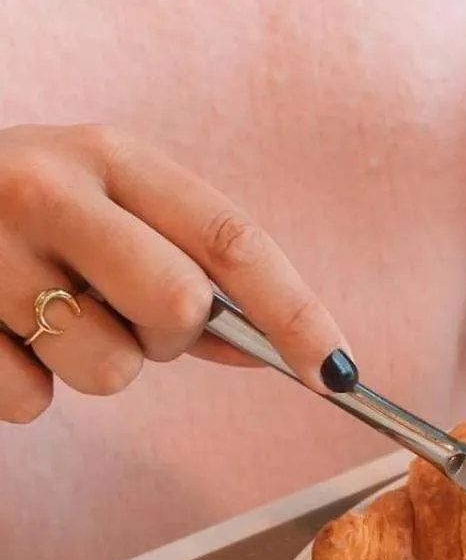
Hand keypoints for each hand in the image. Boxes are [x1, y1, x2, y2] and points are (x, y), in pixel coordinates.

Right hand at [0, 124, 351, 425]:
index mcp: (108, 157)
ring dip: (91, 365)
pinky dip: (25, 387)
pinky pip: (31, 402)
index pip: (231, 240)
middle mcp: (47, 188)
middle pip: (177, 308)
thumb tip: (281, 348)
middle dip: (168, 339)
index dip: (297, 313)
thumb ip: (189, 272)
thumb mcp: (104, 211)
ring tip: (42, 316)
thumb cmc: (16, 217)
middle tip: (121, 315)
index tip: (340, 374)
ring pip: (108, 371)